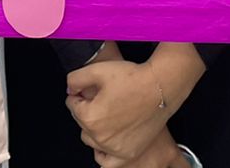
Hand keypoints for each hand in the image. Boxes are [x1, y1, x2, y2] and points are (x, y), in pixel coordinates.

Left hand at [67, 43, 202, 161]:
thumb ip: (75, 79)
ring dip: (94, 129)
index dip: (79, 94)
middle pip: (81, 123)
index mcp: (90, 117)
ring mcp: (115, 148)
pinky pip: (108, 162)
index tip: (90, 90)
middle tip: (101, 100)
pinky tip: (108, 139)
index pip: (72, 106)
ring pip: (91, 140)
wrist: (160, 88)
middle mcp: (101, 137)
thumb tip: (69, 91)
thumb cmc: (132, 78)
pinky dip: (104, 153)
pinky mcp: (128, 153)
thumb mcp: (97, 70)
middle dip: (87, 110)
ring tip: (106, 116)